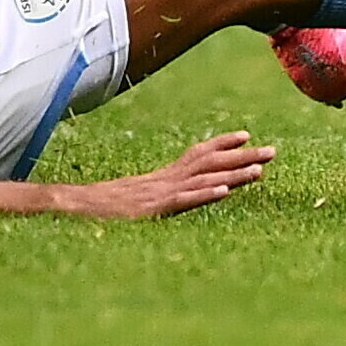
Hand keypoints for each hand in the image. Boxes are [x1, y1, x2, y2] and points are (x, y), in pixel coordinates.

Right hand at [54, 131, 274, 218]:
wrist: (71, 206)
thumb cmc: (101, 207)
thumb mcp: (134, 199)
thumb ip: (155, 195)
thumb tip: (174, 195)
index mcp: (161, 176)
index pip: (197, 153)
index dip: (222, 144)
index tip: (247, 135)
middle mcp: (164, 179)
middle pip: (208, 162)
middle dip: (243, 156)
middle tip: (273, 151)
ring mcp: (158, 193)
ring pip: (202, 178)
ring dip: (233, 174)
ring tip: (261, 170)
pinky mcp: (151, 210)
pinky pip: (182, 200)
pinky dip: (203, 194)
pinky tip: (223, 191)